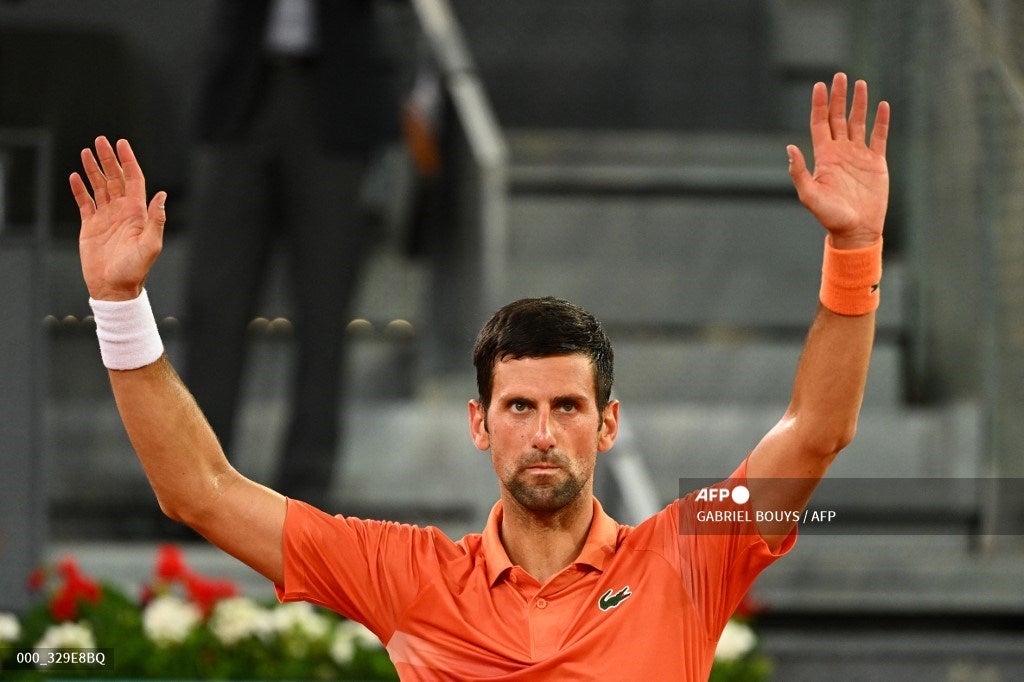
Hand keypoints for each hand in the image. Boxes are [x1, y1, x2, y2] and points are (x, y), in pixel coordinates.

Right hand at [70, 137, 165, 300]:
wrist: (114, 287)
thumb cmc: (135, 270)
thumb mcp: (151, 245)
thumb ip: (156, 220)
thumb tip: (161, 195)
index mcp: (137, 213)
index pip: (133, 180)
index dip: (128, 161)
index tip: (122, 144)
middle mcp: (122, 211)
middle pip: (115, 178)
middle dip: (108, 159)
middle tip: (100, 140)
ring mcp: (106, 217)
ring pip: (99, 187)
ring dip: (93, 169)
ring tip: (86, 152)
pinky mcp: (91, 226)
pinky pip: (85, 202)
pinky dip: (80, 189)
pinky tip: (75, 177)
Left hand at [787, 73, 889, 248]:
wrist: (856, 230)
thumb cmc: (830, 216)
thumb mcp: (809, 195)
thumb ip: (799, 172)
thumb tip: (789, 148)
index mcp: (823, 157)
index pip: (820, 123)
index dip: (819, 104)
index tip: (819, 85)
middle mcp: (840, 152)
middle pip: (838, 118)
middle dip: (838, 97)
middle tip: (839, 76)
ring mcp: (859, 155)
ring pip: (859, 122)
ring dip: (860, 104)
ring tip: (860, 84)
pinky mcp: (876, 162)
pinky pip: (879, 137)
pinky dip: (881, 121)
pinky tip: (882, 105)